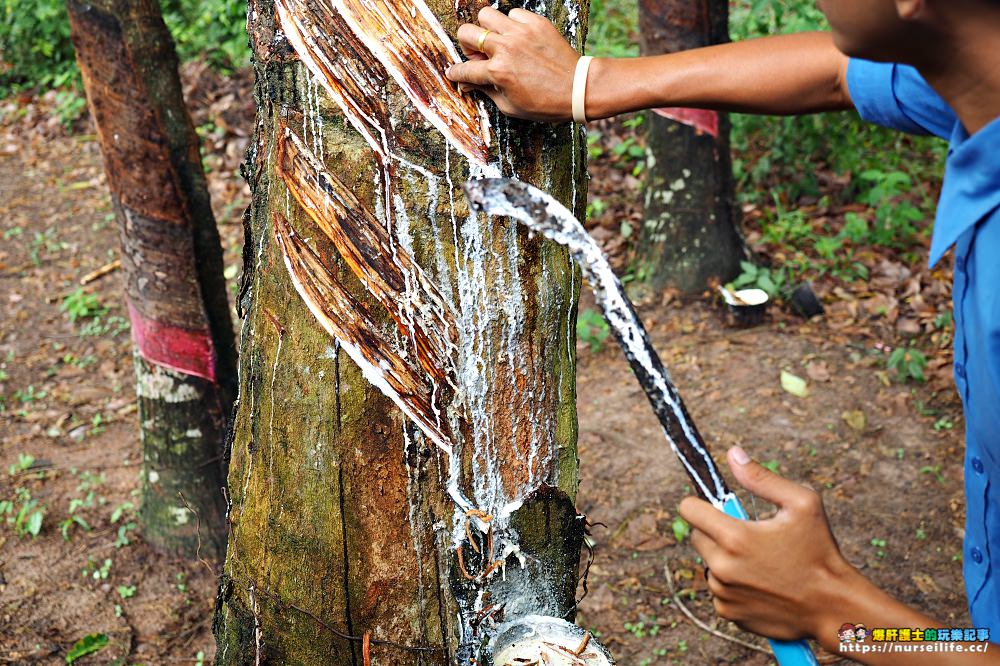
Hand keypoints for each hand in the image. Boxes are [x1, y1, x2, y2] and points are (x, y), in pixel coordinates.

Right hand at [446, 7, 581, 121]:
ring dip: (488, 29)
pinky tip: (520, 38)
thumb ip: (486, 92)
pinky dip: (512, 24)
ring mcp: (521, 33)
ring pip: (487, 15)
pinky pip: (513, 14)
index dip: (456, 73)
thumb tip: (468, 85)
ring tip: (499, 41)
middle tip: (480, 55)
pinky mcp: (536, 23)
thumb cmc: (546, 103)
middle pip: (467, 32)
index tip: (454, 73)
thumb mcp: (511, 106)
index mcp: (497, 72)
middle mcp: (505, 48)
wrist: (578, 88)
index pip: (464, 69)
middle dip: (467, 45)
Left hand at [679, 446, 855, 640]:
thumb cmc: (820, 552)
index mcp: (734, 537)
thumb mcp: (802, 504)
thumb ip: (762, 477)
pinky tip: (761, 584)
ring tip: (760, 561)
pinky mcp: (728, 613)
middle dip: (716, 531)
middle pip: (697, 536)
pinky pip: (719, 589)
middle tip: (750, 535)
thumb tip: (733, 454)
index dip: (702, 503)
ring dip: (725, 559)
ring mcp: (723, 593)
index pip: (688, 509)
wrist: (834, 607)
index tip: (719, 508)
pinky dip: (733, 584)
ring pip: (708, 563)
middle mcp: (722, 567)